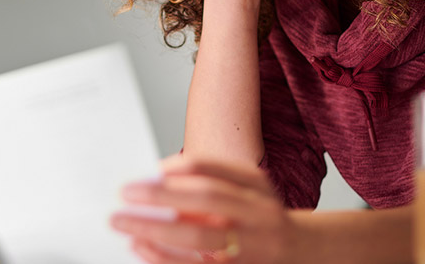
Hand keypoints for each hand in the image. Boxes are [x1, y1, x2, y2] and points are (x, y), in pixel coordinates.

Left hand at [111, 156, 293, 262]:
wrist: (299, 252)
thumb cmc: (261, 217)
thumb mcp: (248, 189)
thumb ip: (211, 178)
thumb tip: (160, 173)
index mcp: (256, 189)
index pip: (215, 171)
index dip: (179, 169)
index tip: (148, 170)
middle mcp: (257, 217)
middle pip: (207, 201)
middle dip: (162, 195)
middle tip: (126, 193)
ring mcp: (249, 248)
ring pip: (200, 239)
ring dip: (157, 229)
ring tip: (125, 223)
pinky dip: (164, 257)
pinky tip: (142, 246)